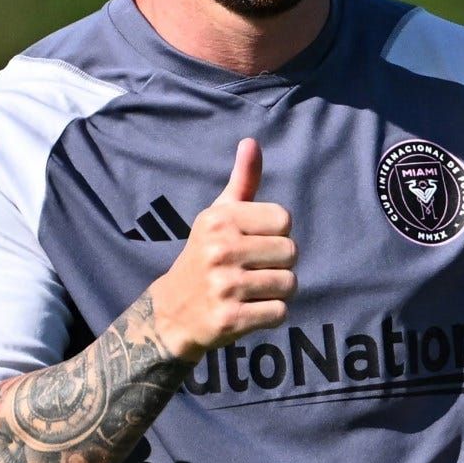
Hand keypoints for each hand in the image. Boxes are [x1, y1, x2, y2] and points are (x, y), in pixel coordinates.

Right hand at [145, 139, 296, 361]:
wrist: (171, 312)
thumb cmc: (205, 256)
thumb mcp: (218, 216)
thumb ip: (242, 181)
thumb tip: (252, 142)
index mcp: (219, 220)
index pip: (284, 219)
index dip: (276, 233)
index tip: (253, 243)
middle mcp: (219, 250)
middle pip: (291, 252)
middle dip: (279, 264)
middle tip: (252, 271)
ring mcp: (224, 287)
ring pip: (289, 284)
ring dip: (277, 291)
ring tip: (250, 291)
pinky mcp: (230, 320)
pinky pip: (280, 313)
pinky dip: (270, 315)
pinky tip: (247, 311)